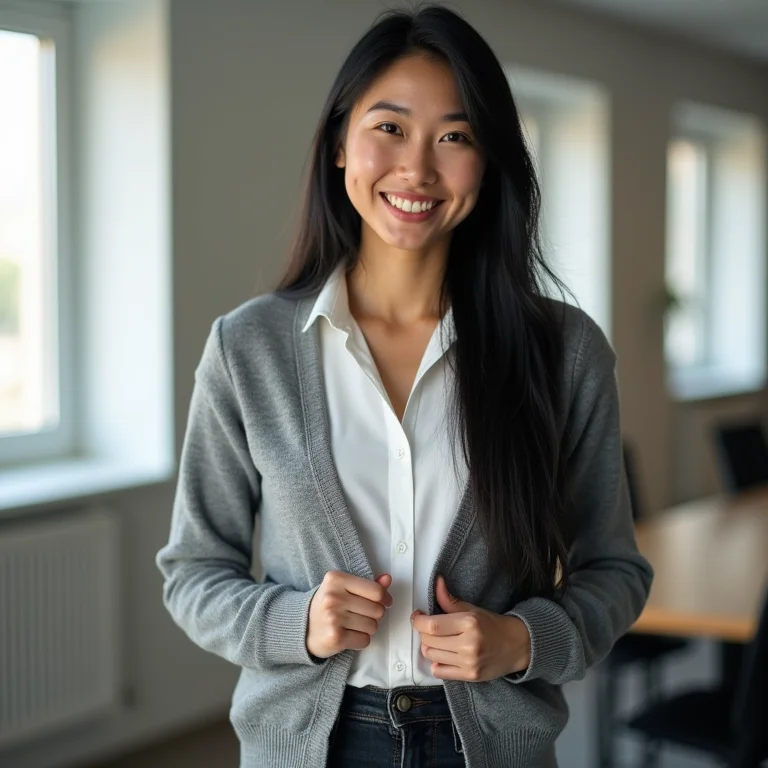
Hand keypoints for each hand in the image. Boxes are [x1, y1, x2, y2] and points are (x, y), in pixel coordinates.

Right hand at [306, 571, 392, 658]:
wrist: (302, 628)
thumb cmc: (328, 605)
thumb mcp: (343, 588)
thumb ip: (367, 584)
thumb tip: (387, 579)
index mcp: (336, 579)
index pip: (375, 590)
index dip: (385, 598)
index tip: (385, 602)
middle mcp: (333, 597)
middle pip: (377, 610)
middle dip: (374, 615)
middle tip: (361, 615)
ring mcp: (333, 618)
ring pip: (373, 626)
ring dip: (367, 628)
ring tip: (353, 625)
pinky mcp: (335, 637)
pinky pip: (365, 640)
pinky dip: (361, 640)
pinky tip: (349, 635)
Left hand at [411, 575, 530, 681]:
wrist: (517, 645)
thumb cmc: (492, 624)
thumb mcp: (472, 609)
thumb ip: (450, 600)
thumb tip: (437, 582)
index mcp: (469, 623)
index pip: (432, 625)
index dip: (418, 621)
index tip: (417, 616)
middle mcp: (469, 644)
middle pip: (429, 641)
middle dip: (423, 633)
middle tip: (429, 628)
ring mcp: (469, 663)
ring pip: (431, 656)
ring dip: (429, 647)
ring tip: (438, 641)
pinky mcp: (470, 676)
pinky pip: (439, 672)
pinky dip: (437, 663)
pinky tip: (444, 655)